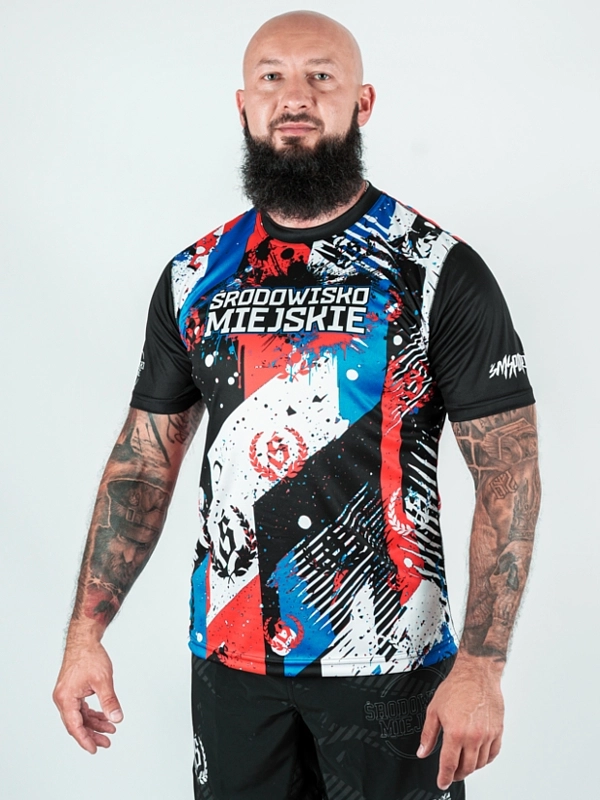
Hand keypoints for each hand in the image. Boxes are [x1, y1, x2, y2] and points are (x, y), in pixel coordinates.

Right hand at [53, 639, 122, 753]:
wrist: (84, 640)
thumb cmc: (90, 656)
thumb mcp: (103, 680)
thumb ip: (109, 701)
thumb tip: (117, 718)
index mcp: (66, 698)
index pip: (75, 726)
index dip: (85, 739)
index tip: (95, 749)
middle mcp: (63, 698)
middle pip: (77, 724)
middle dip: (92, 734)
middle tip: (107, 742)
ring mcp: (66, 695)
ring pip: (80, 716)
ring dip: (94, 723)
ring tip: (110, 729)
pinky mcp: (72, 691)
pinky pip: (81, 708)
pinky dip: (92, 713)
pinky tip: (104, 717)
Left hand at [417, 657, 503, 789]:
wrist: (477, 673)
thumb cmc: (457, 687)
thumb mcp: (434, 710)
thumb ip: (428, 734)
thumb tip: (422, 751)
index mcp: (455, 732)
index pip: (449, 764)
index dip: (444, 777)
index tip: (442, 782)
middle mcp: (473, 736)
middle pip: (466, 767)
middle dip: (457, 774)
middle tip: (452, 773)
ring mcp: (487, 735)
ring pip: (480, 763)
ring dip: (471, 767)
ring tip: (463, 763)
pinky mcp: (498, 731)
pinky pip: (493, 753)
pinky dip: (485, 759)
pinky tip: (479, 756)